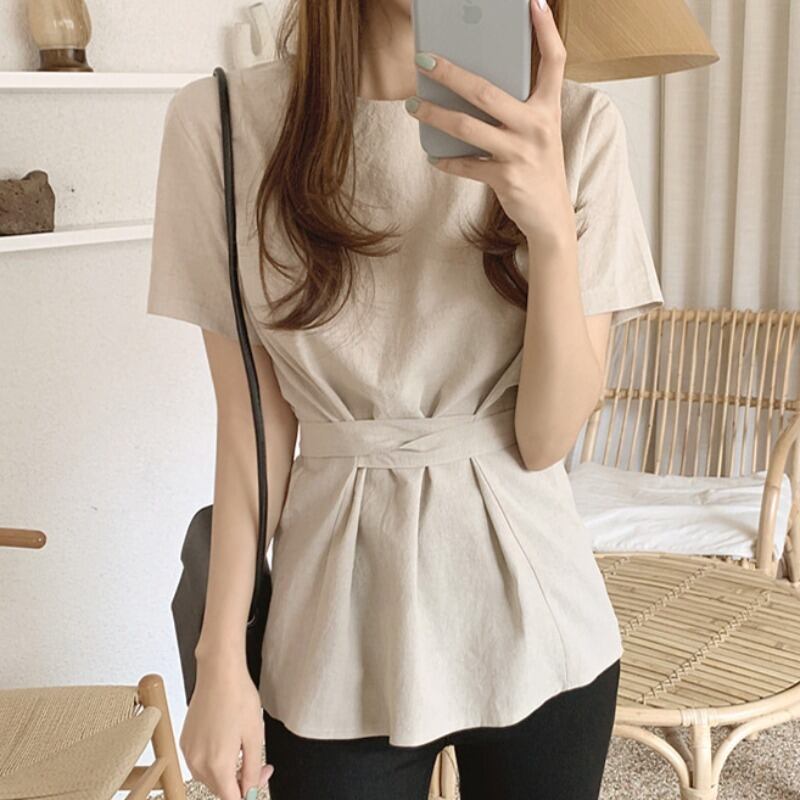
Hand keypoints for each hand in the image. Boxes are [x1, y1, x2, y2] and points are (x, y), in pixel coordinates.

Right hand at [180, 656, 274, 799]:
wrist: (219, 672)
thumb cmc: (237, 697)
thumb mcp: (255, 736)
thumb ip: (252, 769)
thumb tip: (251, 789)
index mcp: (217, 764)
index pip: (231, 798)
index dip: (249, 793)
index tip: (260, 779)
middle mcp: (198, 762)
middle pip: (220, 789)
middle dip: (240, 782)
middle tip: (259, 765)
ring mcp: (189, 752)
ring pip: (209, 777)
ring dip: (227, 772)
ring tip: (242, 751)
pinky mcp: (185, 741)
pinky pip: (200, 762)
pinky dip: (214, 760)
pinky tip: (227, 743)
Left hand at [406, 0, 571, 247]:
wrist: (551, 217)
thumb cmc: (538, 168)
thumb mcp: (538, 132)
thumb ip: (517, 108)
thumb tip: (473, 87)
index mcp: (548, 109)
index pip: (554, 61)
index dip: (545, 30)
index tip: (533, 2)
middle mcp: (537, 127)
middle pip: (487, 91)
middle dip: (450, 73)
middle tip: (424, 59)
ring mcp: (520, 153)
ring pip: (468, 127)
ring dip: (434, 115)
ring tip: (412, 105)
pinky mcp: (505, 179)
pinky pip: (466, 165)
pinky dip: (446, 161)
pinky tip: (432, 156)